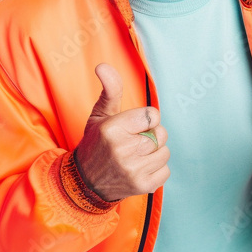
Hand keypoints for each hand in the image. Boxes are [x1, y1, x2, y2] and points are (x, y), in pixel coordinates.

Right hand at [73, 63, 169, 201]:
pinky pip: (165, 170)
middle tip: (132, 142)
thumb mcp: (99, 115)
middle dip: (150, 135)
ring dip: (154, 153)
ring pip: (165, 152)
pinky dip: (156, 169)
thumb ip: (110, 90)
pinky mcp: (142, 186)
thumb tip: (103, 65)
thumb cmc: (96, 143)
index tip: (132, 126)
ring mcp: (133, 170)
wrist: (85, 182)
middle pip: (161, 134)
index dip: (145, 119)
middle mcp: (123, 150)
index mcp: (112, 129)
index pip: (152, 115)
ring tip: (135, 155)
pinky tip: (139, 168)